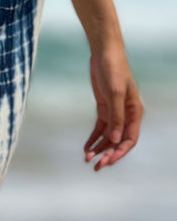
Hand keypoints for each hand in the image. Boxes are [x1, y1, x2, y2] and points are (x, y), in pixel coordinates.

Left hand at [84, 42, 143, 170]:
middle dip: (108, 154)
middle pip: (118, 141)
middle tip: (95, 166)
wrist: (103, 54)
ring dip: (99, 149)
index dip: (120, 152)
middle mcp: (126, 114)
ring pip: (108, 137)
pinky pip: (100, 129)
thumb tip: (116, 140)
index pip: (130, 138)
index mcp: (134, 112)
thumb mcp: (115, 93)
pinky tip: (86, 148)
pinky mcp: (104, 109)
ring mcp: (114, 112)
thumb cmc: (114, 70)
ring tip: (87, 159)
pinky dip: (93, 139)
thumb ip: (116, 117)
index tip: (108, 161)